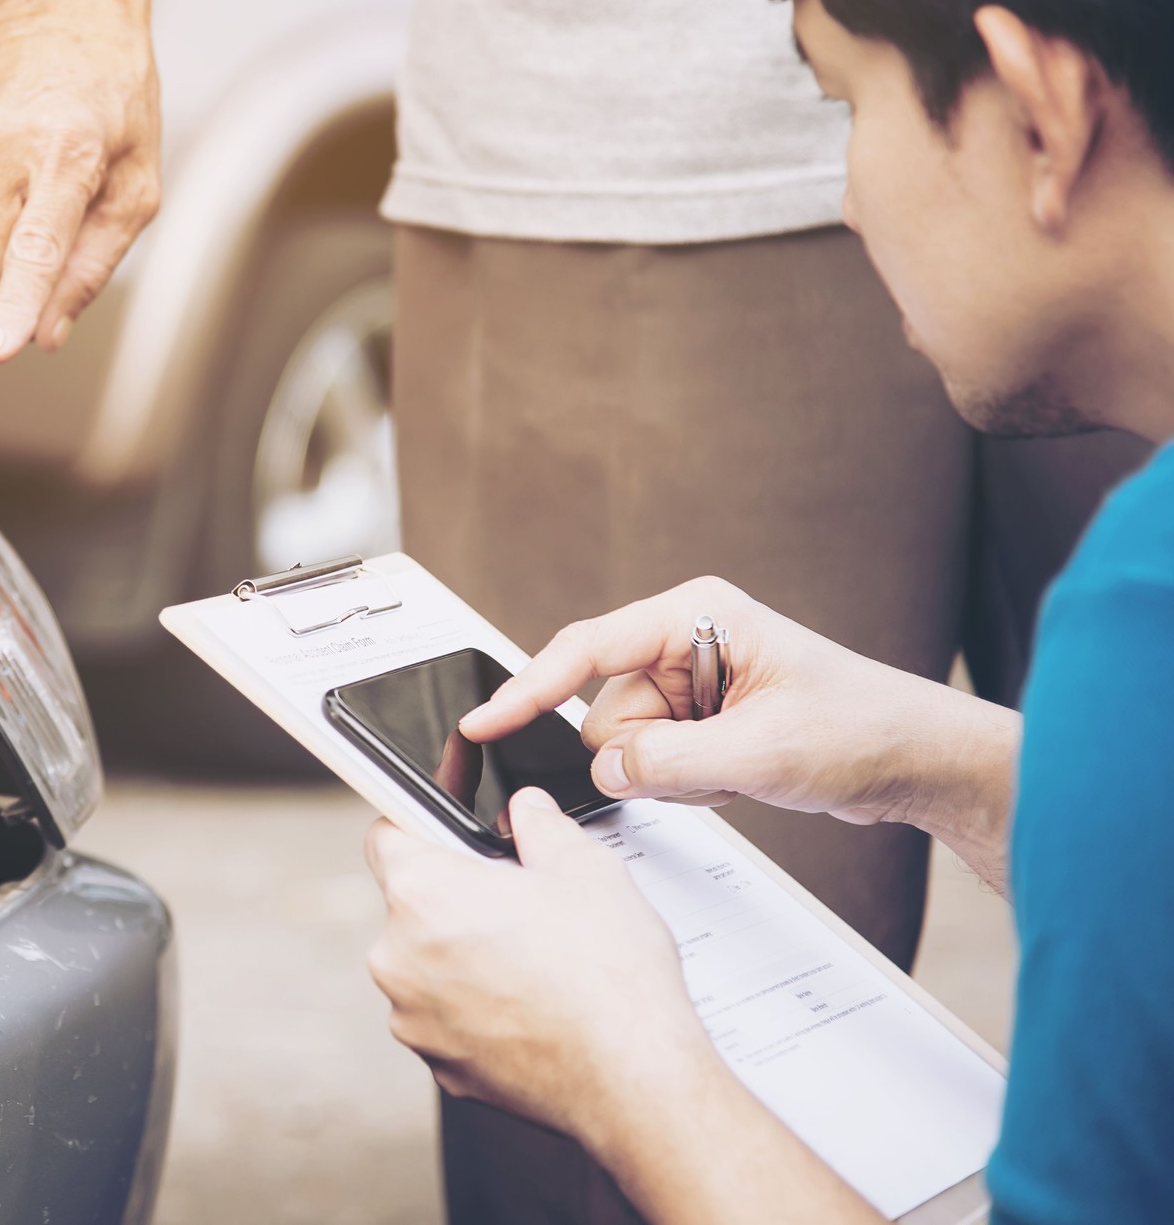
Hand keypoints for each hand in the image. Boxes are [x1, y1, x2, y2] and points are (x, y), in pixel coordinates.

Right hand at [0, 0, 159, 361]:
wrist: (60, 23)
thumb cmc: (110, 102)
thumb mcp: (137, 184)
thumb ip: (95, 265)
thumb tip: (49, 332)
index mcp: (66, 150)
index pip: (34, 249)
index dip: (15, 306)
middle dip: (4, 304)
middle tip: (39, 283)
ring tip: (18, 241)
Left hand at [365, 789, 713, 1140]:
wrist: (633, 1078)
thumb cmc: (609, 978)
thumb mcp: (585, 868)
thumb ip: (541, 824)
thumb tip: (528, 809)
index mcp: (424, 893)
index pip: (388, 833)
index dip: (420, 823)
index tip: (444, 828)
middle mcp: (399, 957)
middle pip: (411, 903)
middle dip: (456, 896)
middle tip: (517, 903)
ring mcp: (413, 1017)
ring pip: (428, 964)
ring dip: (465, 956)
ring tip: (533, 962)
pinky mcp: (438, 1064)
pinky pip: (445, 1017)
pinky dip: (476, 1008)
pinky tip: (529, 1006)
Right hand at [459, 577, 1018, 857]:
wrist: (919, 762)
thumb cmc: (864, 729)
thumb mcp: (760, 751)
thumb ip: (666, 760)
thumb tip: (604, 767)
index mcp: (695, 615)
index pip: (585, 651)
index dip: (527, 689)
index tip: (481, 722)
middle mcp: (684, 640)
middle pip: (603, 712)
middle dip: (645, 756)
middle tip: (713, 767)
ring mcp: (690, 682)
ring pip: (625, 746)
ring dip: (674, 776)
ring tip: (739, 771)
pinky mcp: (698, 719)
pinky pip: (653, 764)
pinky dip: (689, 784)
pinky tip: (739, 777)